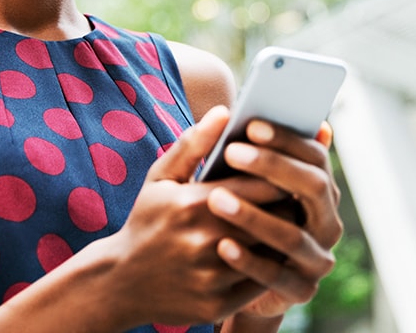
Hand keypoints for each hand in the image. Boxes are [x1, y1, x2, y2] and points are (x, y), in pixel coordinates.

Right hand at [99, 107, 293, 327]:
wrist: (122, 282)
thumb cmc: (147, 221)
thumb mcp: (160, 178)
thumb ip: (193, 143)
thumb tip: (225, 111)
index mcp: (193, 204)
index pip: (259, 185)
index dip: (279, 176)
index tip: (285, 169)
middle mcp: (205, 241)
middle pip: (273, 218)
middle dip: (287, 205)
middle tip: (294, 195)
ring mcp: (212, 276)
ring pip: (271, 252)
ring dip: (282, 237)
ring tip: (284, 223)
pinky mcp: (218, 305)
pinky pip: (260, 282)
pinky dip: (269, 267)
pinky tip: (266, 254)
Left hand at [205, 121, 342, 319]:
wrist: (224, 277)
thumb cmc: (229, 215)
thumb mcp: (230, 183)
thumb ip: (238, 152)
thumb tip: (230, 111)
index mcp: (317, 189)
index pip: (315, 156)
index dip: (286, 139)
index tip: (251, 124)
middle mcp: (326, 221)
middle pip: (313, 187)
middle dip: (273, 167)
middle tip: (232, 152)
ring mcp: (316, 258)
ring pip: (294, 235)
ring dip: (254, 215)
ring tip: (216, 198)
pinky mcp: (301, 290)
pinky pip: (277, 276)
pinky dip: (249, 260)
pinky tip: (222, 245)